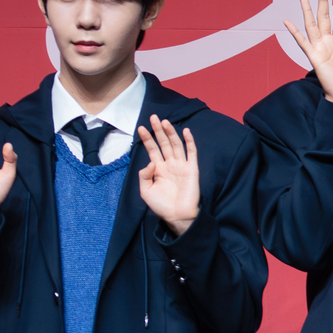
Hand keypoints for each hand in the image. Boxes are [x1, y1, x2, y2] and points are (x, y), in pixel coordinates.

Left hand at [137, 114, 201, 237]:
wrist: (177, 215)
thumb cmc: (161, 205)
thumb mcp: (145, 191)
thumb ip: (144, 175)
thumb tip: (151, 162)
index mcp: (158, 169)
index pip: (152, 149)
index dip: (147, 139)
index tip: (141, 128)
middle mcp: (170, 164)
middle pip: (163, 143)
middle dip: (158, 130)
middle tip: (153, 117)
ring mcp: (181, 166)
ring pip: (175, 145)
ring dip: (170, 133)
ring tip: (164, 122)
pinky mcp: (192, 169)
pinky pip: (191, 153)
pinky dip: (189, 142)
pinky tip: (186, 132)